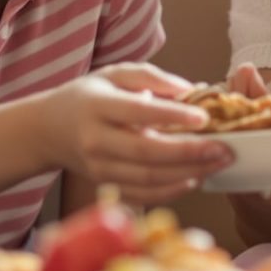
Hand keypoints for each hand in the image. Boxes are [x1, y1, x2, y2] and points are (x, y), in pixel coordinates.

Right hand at [38, 63, 230, 205]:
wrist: (47, 130)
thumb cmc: (86, 97)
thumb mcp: (113, 74)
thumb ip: (151, 77)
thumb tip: (191, 90)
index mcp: (97, 106)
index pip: (138, 113)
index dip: (173, 116)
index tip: (204, 116)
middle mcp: (96, 140)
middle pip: (147, 153)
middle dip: (190, 153)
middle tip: (224, 149)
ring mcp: (99, 167)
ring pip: (148, 178)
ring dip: (188, 173)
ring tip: (218, 163)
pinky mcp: (104, 185)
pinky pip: (142, 195)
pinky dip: (171, 191)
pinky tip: (194, 179)